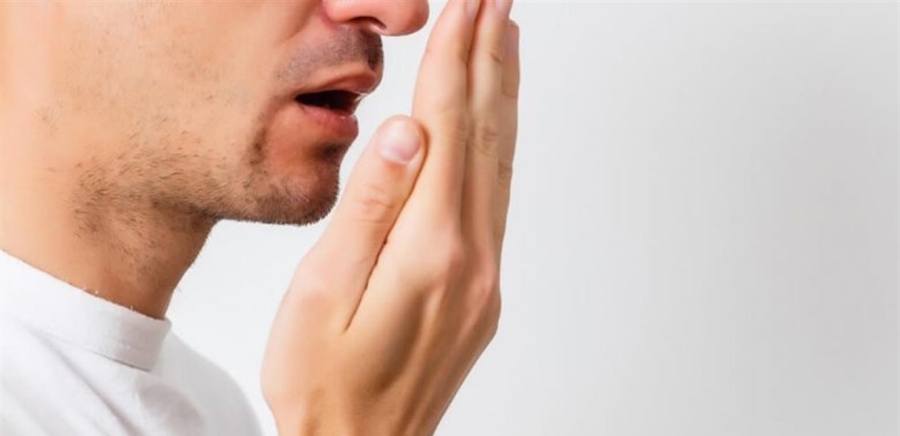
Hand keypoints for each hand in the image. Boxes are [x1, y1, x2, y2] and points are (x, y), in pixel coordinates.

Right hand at [261, 0, 519, 433]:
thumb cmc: (324, 383)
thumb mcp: (323, 295)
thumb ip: (370, 209)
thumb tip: (408, 132)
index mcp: (429, 250)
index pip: (446, 131)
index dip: (456, 61)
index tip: (468, 7)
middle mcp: (472, 257)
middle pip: (484, 136)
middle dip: (490, 58)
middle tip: (497, 0)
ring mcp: (484, 273)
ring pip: (501, 163)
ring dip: (502, 96)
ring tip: (507, 39)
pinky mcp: (482, 286)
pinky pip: (499, 196)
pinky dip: (500, 146)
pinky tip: (495, 124)